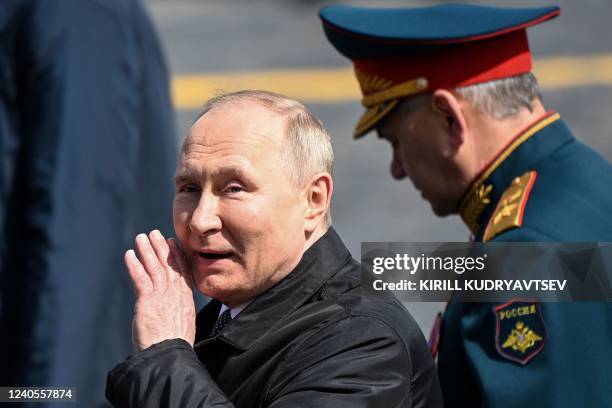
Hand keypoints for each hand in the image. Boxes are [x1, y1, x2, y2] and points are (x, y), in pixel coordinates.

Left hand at [125, 230, 195, 351]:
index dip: (177, 255)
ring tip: (140, 238)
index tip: (172, 242)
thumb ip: (175, 310)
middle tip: (155, 233)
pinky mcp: (148, 300)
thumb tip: (167, 308)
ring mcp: (162, 295)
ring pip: (155, 267)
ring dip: (147, 250)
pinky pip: (140, 277)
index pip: (183, 270)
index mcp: (186, 299)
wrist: (169, 355)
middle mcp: (176, 294)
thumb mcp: (181, 324)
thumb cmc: (174, 345)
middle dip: (161, 247)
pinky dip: (134, 264)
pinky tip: (129, 254)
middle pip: (169, 264)